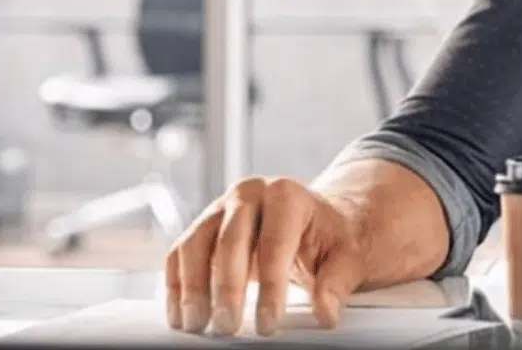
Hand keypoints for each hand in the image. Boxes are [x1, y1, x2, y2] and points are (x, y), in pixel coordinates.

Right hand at [165, 176, 367, 335]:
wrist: (312, 220)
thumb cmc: (329, 238)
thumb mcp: (346, 255)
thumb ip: (336, 283)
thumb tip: (326, 313)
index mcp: (286, 195)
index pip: (274, 243)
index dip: (270, 287)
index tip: (268, 324)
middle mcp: (248, 194)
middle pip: (229, 242)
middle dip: (227, 289)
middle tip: (228, 327)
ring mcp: (219, 209)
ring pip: (195, 246)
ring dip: (193, 288)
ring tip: (197, 324)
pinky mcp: (201, 228)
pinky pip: (179, 255)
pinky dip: (175, 286)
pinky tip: (181, 315)